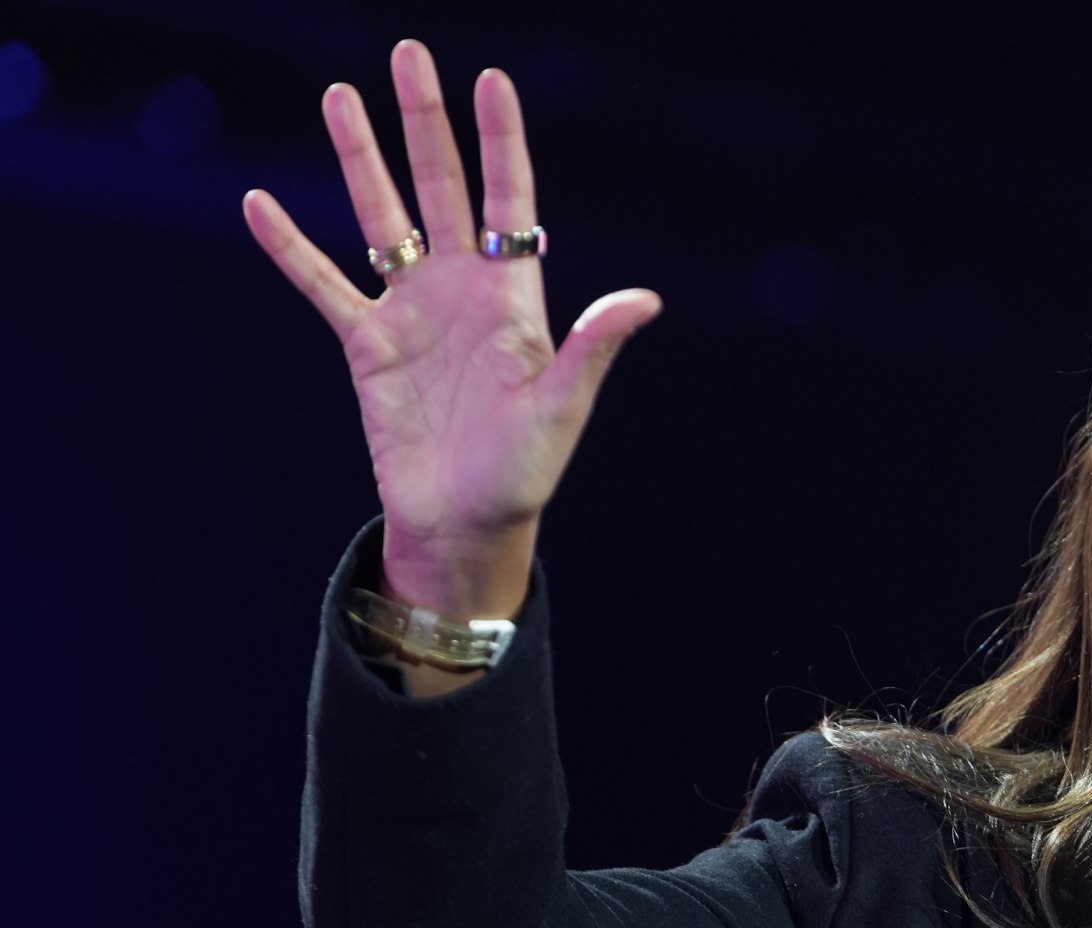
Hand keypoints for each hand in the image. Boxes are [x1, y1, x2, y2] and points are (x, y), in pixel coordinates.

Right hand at [243, 40, 660, 617]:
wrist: (464, 523)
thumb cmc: (524, 471)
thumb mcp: (563, 406)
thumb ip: (593, 347)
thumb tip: (646, 300)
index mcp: (512, 297)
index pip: (505, 199)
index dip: (499, 140)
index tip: (493, 78)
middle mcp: (460, 290)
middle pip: (439, 187)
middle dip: (425, 121)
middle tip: (409, 54)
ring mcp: (410, 312)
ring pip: (380, 217)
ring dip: (360, 159)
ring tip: (339, 96)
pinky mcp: (366, 346)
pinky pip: (322, 284)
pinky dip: (291, 246)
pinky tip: (260, 202)